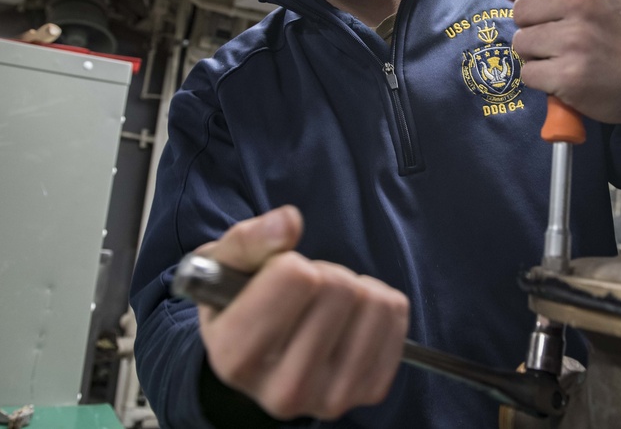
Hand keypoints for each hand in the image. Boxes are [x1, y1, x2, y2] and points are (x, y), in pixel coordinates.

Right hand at [195, 206, 409, 420]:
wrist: (258, 350)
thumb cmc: (241, 297)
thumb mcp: (225, 263)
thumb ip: (249, 239)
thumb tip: (289, 222)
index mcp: (235, 358)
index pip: (296, 277)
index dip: (289, 262)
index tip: (277, 278)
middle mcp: (282, 391)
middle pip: (338, 288)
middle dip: (323, 274)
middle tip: (304, 294)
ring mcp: (330, 398)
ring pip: (372, 302)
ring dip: (352, 288)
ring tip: (325, 306)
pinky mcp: (370, 391)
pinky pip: (396, 315)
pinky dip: (379, 303)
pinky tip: (350, 318)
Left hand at [502, 0, 620, 123]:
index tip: (560, 12)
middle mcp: (582, 1)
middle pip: (520, 10)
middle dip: (535, 27)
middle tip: (567, 38)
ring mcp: (576, 39)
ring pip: (521, 43)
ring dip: (538, 55)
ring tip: (568, 57)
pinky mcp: (570, 75)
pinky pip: (528, 74)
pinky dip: (543, 80)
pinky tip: (568, 76)